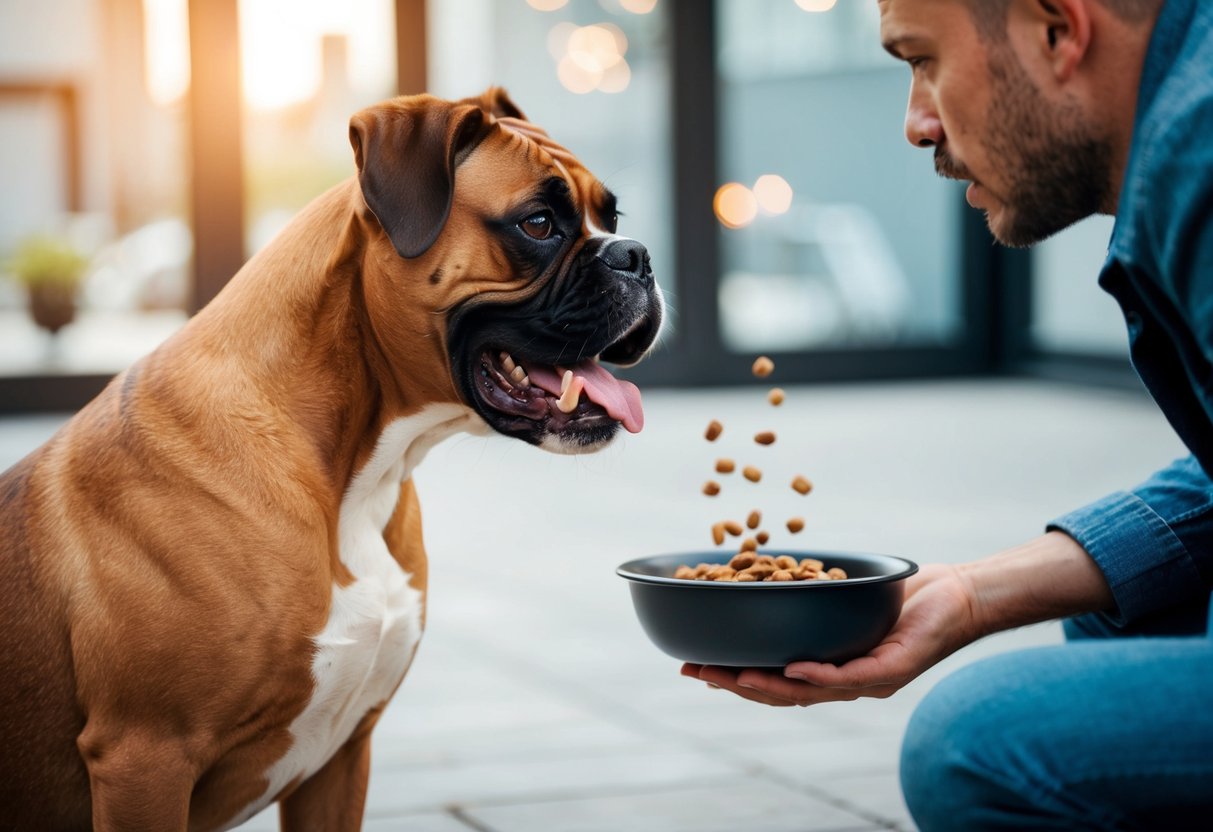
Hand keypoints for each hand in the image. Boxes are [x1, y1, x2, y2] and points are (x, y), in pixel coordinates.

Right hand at [681, 563, 978, 706]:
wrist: (960, 595)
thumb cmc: (903, 596)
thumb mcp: (845, 594)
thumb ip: (810, 598)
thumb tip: (765, 575)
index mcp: (831, 669)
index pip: (773, 682)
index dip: (732, 677)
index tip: (694, 665)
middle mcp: (847, 684)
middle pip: (781, 694)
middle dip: (734, 684)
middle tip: (694, 671)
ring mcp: (870, 681)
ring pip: (809, 692)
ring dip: (766, 685)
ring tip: (732, 675)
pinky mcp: (893, 669)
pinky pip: (850, 677)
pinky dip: (818, 674)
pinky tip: (792, 668)